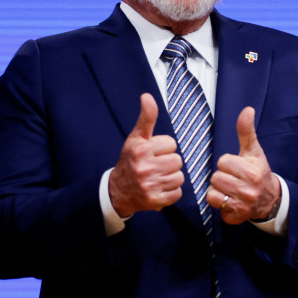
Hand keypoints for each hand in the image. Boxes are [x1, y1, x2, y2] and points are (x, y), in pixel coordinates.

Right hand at [108, 94, 184, 219]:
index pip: (172, 145)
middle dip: (170, 163)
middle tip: (157, 166)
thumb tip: (147, 96)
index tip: (153, 153)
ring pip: (179, 177)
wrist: (118, 190)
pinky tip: (160, 188)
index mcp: (140, 150)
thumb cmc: (131, 160)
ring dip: (171, 178)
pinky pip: (177, 193)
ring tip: (158, 177)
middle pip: (177, 161)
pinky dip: (171, 192)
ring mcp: (149, 185)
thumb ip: (146, 117)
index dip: (164, 148)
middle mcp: (143, 168)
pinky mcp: (154, 200)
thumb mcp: (137, 137)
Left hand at [208, 107, 280, 225]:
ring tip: (230, 189)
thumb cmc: (258, 171)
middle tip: (233, 179)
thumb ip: (246, 131)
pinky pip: (215, 208)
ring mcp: (242, 206)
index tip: (237, 167)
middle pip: (216, 178)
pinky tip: (230, 201)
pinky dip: (220, 204)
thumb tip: (247, 109)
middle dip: (222, 177)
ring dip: (218, 190)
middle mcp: (248, 191)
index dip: (227, 163)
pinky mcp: (235, 218)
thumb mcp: (253, 151)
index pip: (223, 162)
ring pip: (213, 194)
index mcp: (252, 172)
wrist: (269, 199)